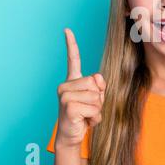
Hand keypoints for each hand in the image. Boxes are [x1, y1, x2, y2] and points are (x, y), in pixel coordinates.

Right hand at [55, 28, 106, 148]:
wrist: (72, 135)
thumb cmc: (84, 116)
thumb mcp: (96, 99)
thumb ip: (99, 87)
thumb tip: (97, 78)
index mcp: (72, 81)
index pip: (73, 59)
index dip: (71, 44)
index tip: (67, 29)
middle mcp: (65, 85)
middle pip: (95, 83)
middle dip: (99, 98)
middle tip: (89, 108)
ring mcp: (65, 95)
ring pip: (96, 96)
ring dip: (97, 109)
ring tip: (86, 115)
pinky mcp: (68, 106)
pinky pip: (93, 108)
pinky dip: (94, 117)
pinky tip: (85, 121)